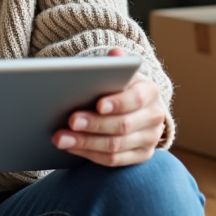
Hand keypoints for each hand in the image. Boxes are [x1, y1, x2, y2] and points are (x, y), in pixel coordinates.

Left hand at [52, 48, 165, 166]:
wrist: (139, 109)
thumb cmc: (122, 87)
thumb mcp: (121, 73)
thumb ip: (116, 64)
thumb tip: (115, 54)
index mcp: (150, 92)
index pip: (137, 99)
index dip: (118, 103)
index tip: (98, 104)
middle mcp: (154, 117)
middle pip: (123, 126)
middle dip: (94, 124)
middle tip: (70, 121)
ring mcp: (149, 140)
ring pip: (115, 146)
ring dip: (85, 143)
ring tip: (61, 138)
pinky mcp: (140, 156)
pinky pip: (113, 160)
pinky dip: (90, 154)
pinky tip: (71, 147)